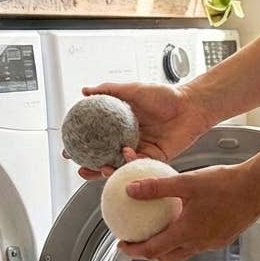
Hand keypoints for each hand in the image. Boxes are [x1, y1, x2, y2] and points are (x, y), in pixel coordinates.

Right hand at [73, 82, 213, 180]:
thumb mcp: (133, 89)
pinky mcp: (155, 159)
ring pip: (120, 166)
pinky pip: (139, 164)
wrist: (191, 105)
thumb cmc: (166, 96)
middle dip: (91, 168)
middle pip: (105, 159)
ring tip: (100, 169)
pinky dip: (130, 161)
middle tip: (80, 169)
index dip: (81, 148)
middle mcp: (129, 141)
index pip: (96, 141)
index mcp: (121, 127)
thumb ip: (110, 90)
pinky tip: (125, 155)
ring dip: (108, 170)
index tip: (68, 151)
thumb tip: (85, 91)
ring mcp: (141, 151)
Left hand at [119, 161, 259, 260]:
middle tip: (137, 242)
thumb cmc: (225, 184)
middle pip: (166, 259)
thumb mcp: (186, 182)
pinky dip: (184, 240)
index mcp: (186, 233)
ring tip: (158, 232)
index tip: (122, 245)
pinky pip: (198, 245)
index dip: (134, 251)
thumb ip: (157, 187)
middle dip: (148, 255)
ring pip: (183, 253)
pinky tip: (184, 222)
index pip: (152, 251)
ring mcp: (212, 243)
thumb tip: (130, 189)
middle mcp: (199, 243)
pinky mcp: (223, 238)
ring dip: (167, 248)